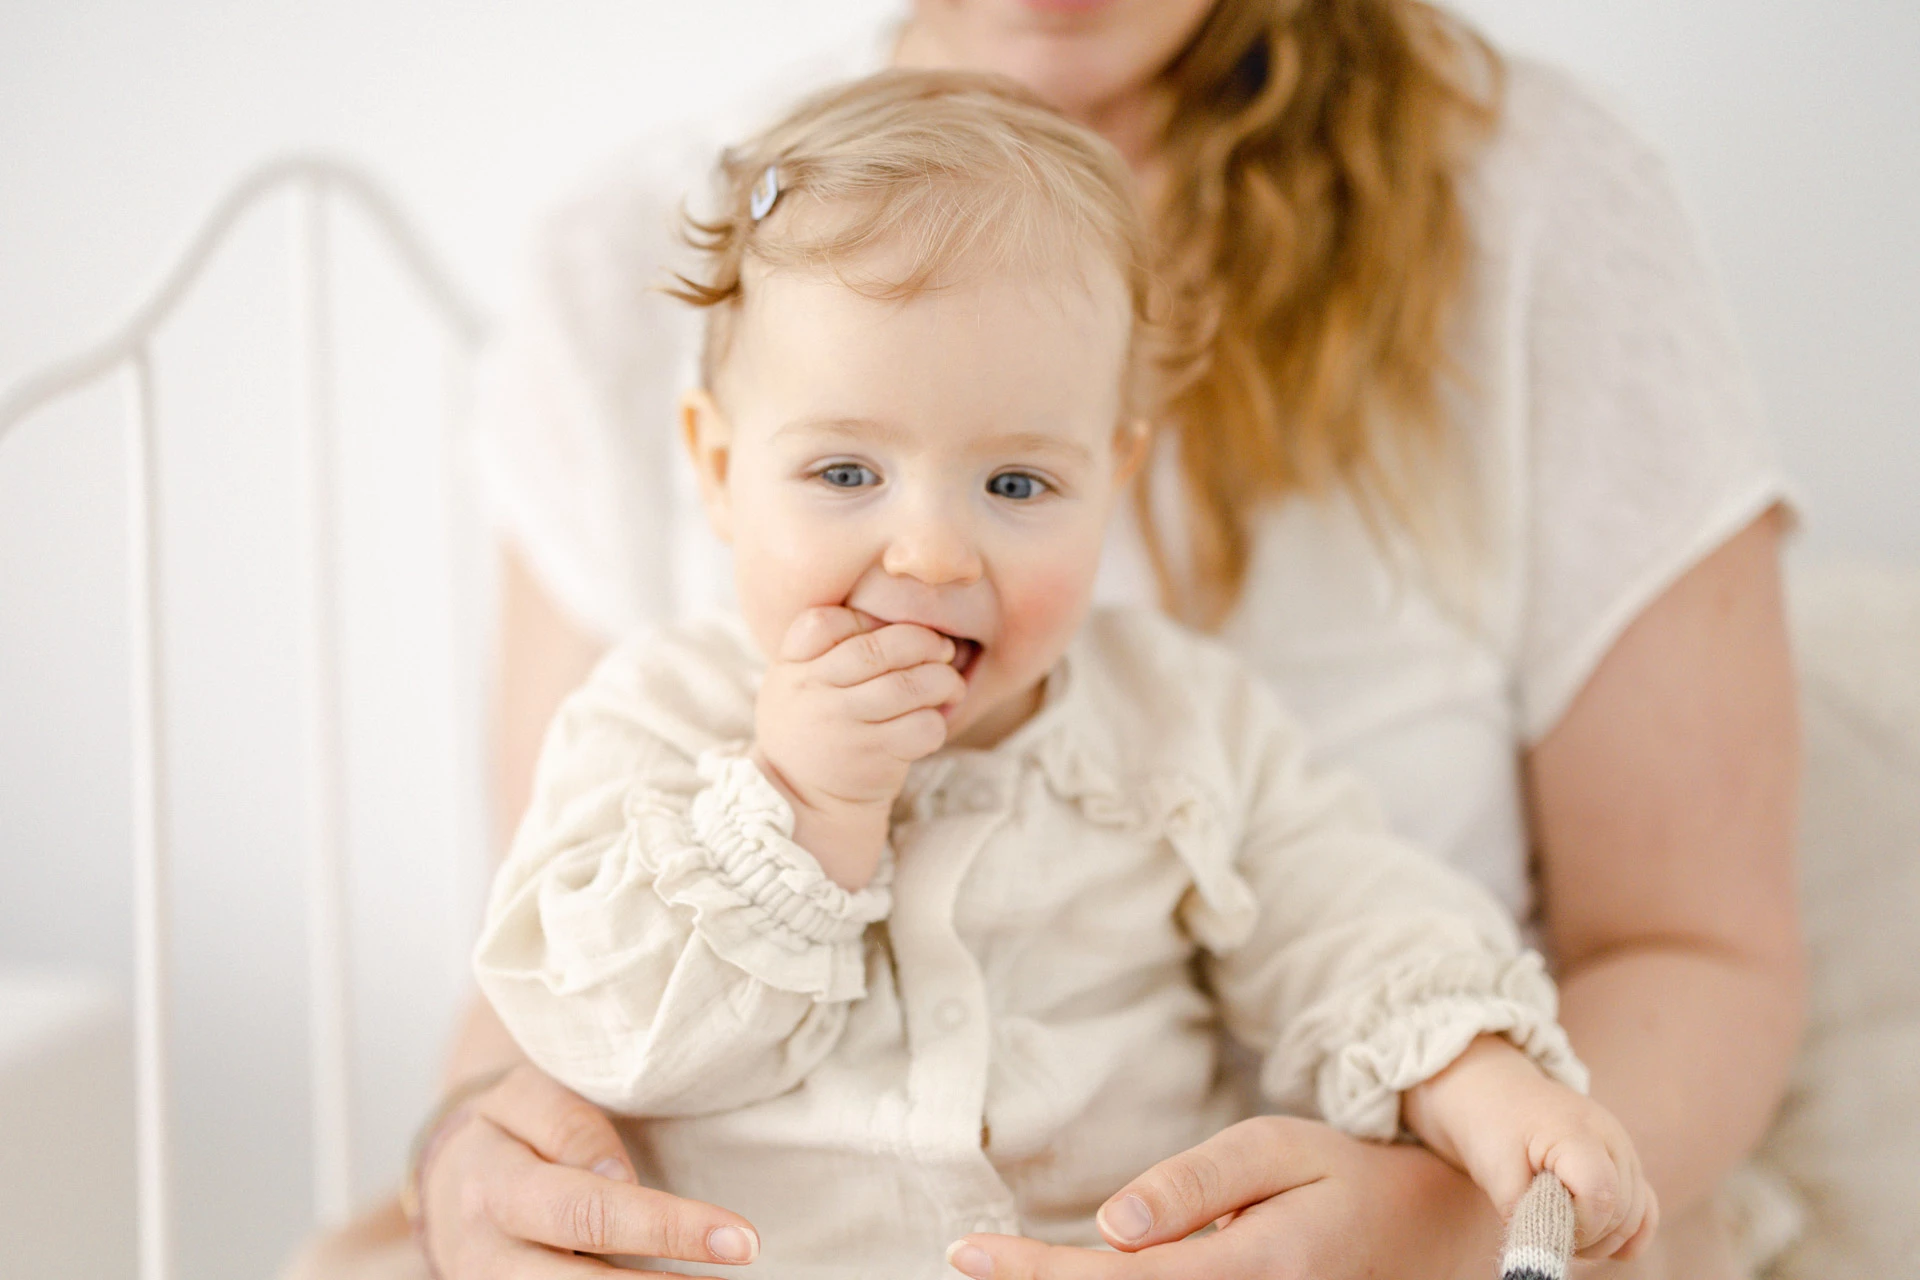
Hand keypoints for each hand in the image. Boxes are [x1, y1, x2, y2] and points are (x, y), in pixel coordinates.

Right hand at [417, 1064, 759, 1277]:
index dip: (668, 1227)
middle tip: (740, 1261)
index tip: (740, 1237)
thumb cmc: (506, 1128)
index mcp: (493, 1186)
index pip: (590, 1210)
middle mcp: (487, 1255)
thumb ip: (569, 1125)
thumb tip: (620, 1177)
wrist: (446, 1178)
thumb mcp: (524, 1098)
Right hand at [752, 605, 962, 886]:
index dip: (865, 618)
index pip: (823, 623)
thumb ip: (825, 649)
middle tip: (942, 650)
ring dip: (942, 680)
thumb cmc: (813, 727)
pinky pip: (921, 727)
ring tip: (950, 684)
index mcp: (792, 667)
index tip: (886, 631)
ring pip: (907, 686)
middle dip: (922, 642)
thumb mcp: (794, 683)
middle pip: (876, 649)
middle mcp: (813, 693)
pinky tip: (932, 722)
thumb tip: (899, 621)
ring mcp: (843, 726)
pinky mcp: (873, 756)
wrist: (802, 799)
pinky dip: (937, 721)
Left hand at [945, 1115, 1502, 1279]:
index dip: (1038, 1274)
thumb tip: (1110, 1226)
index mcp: (1256, 1264)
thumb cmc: (1348, 1176)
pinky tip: (1088, 1273)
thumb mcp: (1276, 1149)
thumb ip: (1194, 1186)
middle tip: (971, 1259)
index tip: (968, 1252)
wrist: (1441, 1231)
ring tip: (1011, 1266)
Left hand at [1402, 1037, 1658, 1259]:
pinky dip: (1628, 1232)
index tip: (1547, 1225)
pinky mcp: (1624, 1162)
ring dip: (1604, 1238)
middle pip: (1623, 1210)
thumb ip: (1524, 1212)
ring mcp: (1623, 1148)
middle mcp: (1611, 1136)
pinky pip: (1644, 1207)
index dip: (1579, 1225)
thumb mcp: (1495, 1170)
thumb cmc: (1491, 1129)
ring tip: (1562, 1231)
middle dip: (1588, 1237)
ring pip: (1636, 1213)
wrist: (1495, 1093)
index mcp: (1576, 1130)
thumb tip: (1546, 1253)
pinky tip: (1603, 1246)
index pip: (1601, 1193)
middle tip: (1548, 1232)